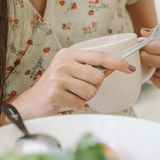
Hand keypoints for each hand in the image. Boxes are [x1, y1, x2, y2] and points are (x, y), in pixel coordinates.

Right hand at [3, 48, 135, 122]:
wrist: (29, 104)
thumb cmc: (55, 87)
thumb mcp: (71, 72)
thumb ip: (90, 68)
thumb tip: (114, 67)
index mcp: (69, 53)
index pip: (100, 56)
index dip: (117, 62)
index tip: (130, 68)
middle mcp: (63, 62)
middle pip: (98, 77)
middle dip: (94, 87)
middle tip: (79, 89)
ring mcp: (58, 77)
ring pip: (91, 91)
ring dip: (84, 98)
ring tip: (70, 95)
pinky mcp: (55, 93)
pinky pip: (81, 103)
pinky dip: (75, 106)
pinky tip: (64, 102)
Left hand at [139, 28, 159, 92]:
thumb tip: (142, 31)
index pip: (151, 46)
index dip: (146, 44)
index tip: (148, 44)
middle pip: (145, 58)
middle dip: (145, 54)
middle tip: (150, 53)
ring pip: (148, 68)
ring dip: (150, 64)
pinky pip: (151, 78)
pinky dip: (153, 74)